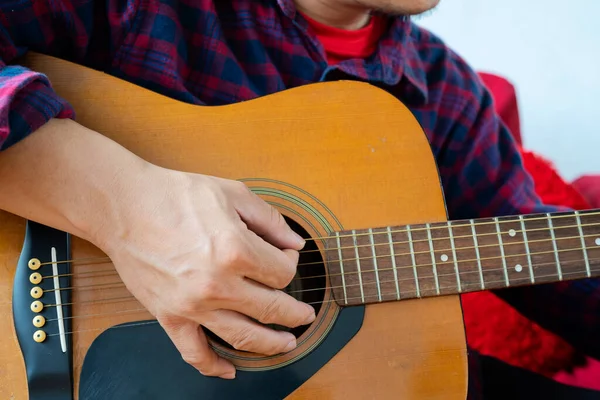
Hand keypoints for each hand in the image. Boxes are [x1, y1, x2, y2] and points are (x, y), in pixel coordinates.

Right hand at [0, 119, 314, 380]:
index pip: (282, 273)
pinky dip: (213, 367)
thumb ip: (270, 220)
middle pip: (272, 309)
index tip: (286, 259)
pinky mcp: (170, 316)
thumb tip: (295, 242)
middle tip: (305, 316)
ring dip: (272, 345)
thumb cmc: (176, 195)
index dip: (291, 265)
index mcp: (236, 250)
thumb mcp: (233, 194)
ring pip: (243, 338)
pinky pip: (195, 352)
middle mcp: (218, 284)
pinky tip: (229, 372)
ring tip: (287, 343)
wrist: (125, 206)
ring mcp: (193, 305)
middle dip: (296, 314)